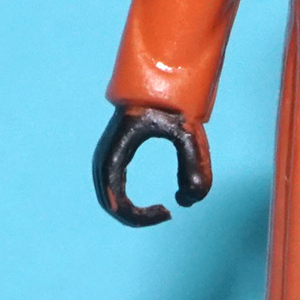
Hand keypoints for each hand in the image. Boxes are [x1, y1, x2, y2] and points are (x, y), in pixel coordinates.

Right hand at [92, 105, 211, 225]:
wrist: (155, 81)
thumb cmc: (170, 105)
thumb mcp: (187, 132)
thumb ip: (196, 164)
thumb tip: (191, 200)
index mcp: (115, 154)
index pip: (116, 201)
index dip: (140, 217)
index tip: (168, 213)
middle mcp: (103, 159)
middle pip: (110, 205)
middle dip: (137, 218)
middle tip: (167, 215)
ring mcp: (104, 158)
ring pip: (110, 200)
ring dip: (133, 213)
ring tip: (163, 211)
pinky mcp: (112, 158)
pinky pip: (114, 190)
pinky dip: (130, 204)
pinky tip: (154, 205)